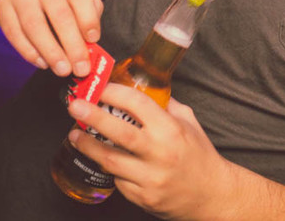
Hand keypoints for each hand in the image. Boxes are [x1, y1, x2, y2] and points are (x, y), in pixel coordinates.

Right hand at [0, 0, 102, 76]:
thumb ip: (91, 13)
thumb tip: (89, 44)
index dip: (87, 19)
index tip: (94, 40)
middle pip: (58, 14)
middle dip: (71, 45)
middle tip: (81, 68)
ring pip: (34, 25)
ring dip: (50, 52)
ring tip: (63, 69)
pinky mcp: (2, 2)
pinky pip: (14, 32)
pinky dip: (29, 51)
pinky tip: (43, 63)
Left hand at [68, 84, 235, 219]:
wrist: (210, 193)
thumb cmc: (199, 155)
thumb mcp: (189, 123)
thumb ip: (166, 106)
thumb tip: (142, 88)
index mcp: (172, 129)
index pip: (138, 104)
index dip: (115, 93)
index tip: (100, 87)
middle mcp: (161, 153)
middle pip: (119, 132)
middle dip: (93, 116)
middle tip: (74, 106)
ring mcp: (151, 177)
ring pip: (110, 160)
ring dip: (88, 146)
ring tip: (75, 135)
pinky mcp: (143, 197)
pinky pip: (118, 180)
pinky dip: (109, 168)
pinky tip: (104, 159)